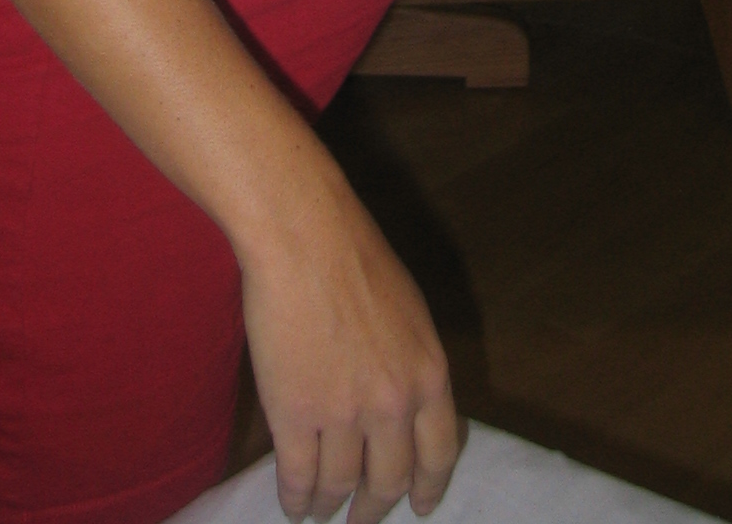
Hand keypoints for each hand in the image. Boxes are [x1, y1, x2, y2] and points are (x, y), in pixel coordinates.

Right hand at [239, 164, 461, 523]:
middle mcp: (395, 404)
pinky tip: (293, 504)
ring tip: (321, 511)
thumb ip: (411, 361)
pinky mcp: (296, 416)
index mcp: (429, 374)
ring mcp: (345, 414)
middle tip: (362, 520)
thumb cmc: (354, 255)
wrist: (304, 236)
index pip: (438, 454)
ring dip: (329, 505)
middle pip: (389, 480)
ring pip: (340, 484)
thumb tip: (404, 402)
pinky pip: (300, 477)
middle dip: (375, 508)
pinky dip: (295, 498)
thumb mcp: (409, 311)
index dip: (428, 487)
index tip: (421, 505)